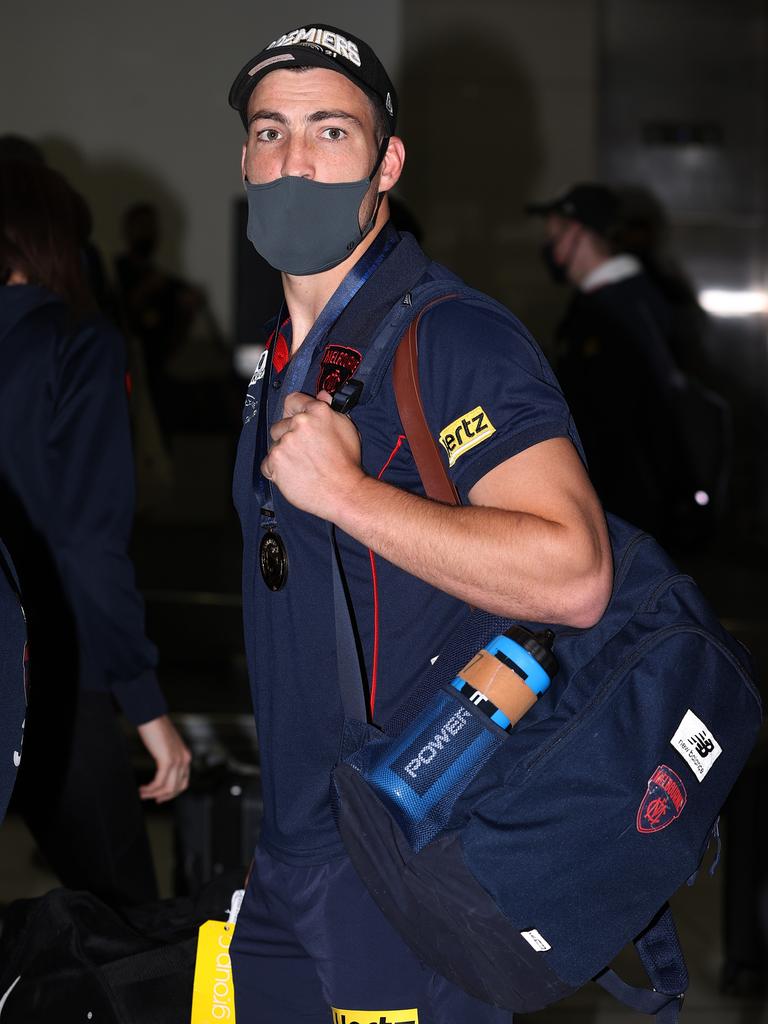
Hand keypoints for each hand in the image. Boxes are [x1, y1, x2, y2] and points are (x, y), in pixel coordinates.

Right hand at [137, 714, 191, 802]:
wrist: (151, 715)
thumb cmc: (155, 728)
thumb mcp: (166, 746)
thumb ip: (167, 758)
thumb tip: (161, 771)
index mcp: (185, 756)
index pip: (183, 782)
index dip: (172, 793)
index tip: (160, 797)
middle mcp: (185, 759)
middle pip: (176, 788)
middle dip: (162, 796)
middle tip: (149, 798)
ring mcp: (177, 760)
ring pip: (168, 788)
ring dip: (154, 794)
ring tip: (142, 793)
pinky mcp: (167, 760)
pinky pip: (159, 782)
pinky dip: (150, 788)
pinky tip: (143, 788)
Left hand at [261, 391, 365, 519]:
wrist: (343, 492)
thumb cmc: (347, 464)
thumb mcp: (346, 428)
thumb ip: (331, 410)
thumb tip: (322, 396)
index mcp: (316, 412)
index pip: (292, 400)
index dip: (293, 411)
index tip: (294, 420)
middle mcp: (298, 424)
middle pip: (280, 425)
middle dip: (288, 436)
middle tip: (304, 451)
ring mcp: (284, 442)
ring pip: (274, 445)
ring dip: (283, 454)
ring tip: (302, 466)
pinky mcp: (275, 461)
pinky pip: (267, 464)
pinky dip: (276, 471)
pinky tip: (293, 474)